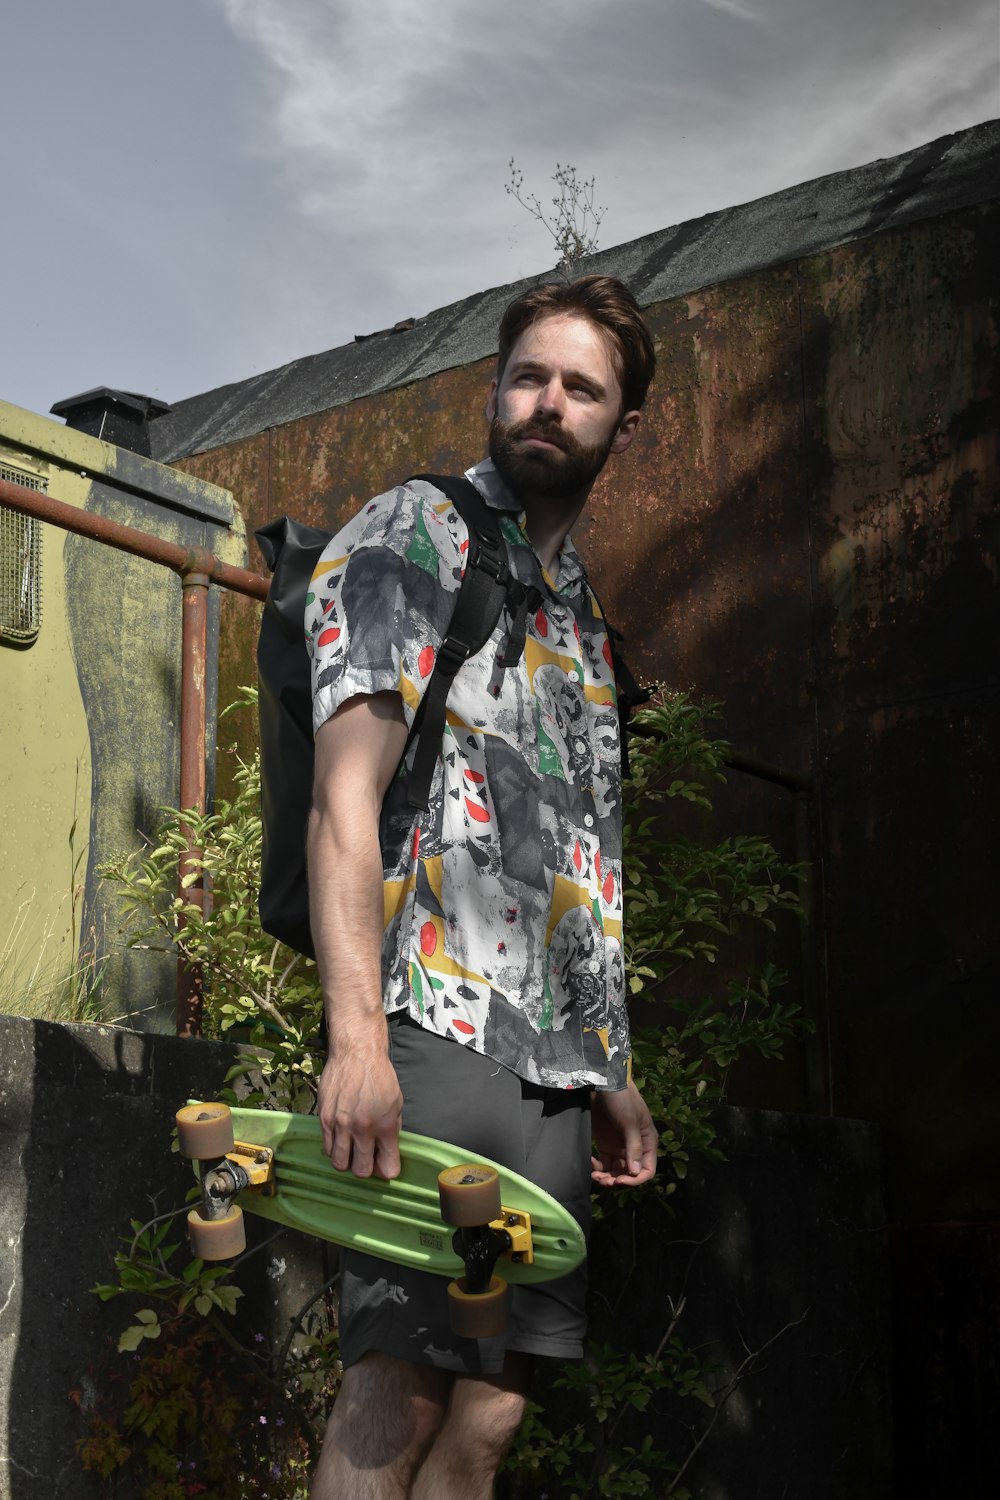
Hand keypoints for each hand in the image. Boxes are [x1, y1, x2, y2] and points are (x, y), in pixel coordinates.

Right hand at [316, 1044, 402, 1180]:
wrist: (356, 1053)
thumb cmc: (379, 1076)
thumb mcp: (396, 1103)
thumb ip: (390, 1131)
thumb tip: (385, 1152)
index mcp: (384, 1126)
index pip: (387, 1168)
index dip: (387, 1171)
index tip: (385, 1165)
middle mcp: (361, 1129)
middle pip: (360, 1171)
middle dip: (366, 1169)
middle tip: (368, 1158)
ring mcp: (340, 1125)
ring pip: (339, 1164)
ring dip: (347, 1160)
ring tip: (352, 1148)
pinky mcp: (323, 1118)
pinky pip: (327, 1147)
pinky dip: (335, 1147)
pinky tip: (341, 1136)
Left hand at [590, 1080, 657, 1187]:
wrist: (603, 1083)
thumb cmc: (622, 1100)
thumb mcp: (630, 1122)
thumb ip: (633, 1147)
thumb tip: (635, 1173)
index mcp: (647, 1143)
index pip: (646, 1170)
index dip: (635, 1180)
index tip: (620, 1181)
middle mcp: (634, 1147)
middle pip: (630, 1174)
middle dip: (617, 1180)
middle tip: (603, 1180)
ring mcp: (619, 1146)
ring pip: (615, 1171)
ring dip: (607, 1177)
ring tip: (595, 1175)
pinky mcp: (605, 1143)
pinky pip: (603, 1163)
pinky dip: (598, 1167)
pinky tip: (590, 1163)